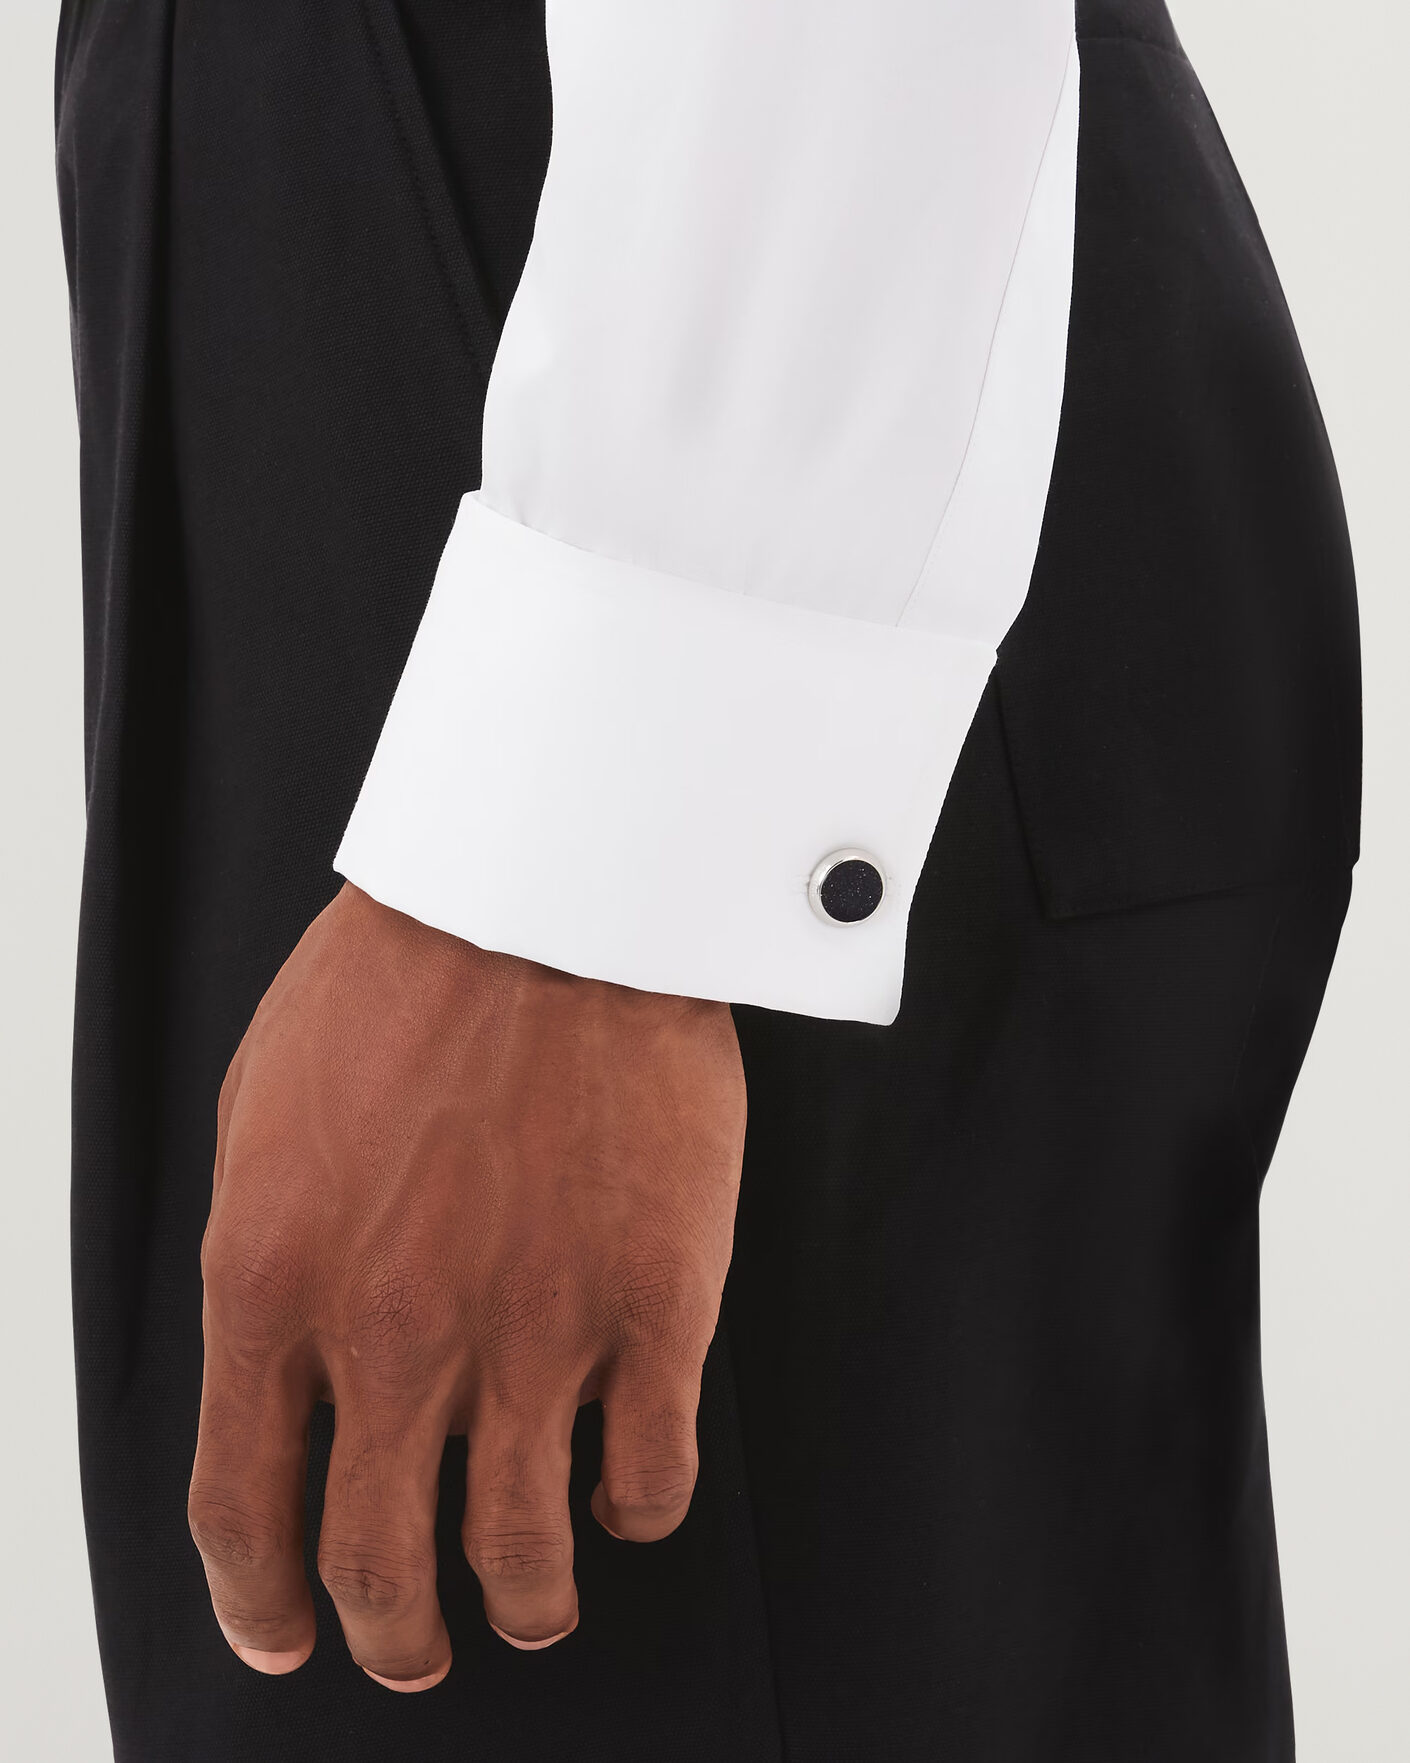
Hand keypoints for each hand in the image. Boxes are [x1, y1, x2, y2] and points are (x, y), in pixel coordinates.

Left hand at [187, 883, 745, 1688]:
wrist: (551, 899)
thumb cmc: (402, 979)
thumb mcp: (262, 1109)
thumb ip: (263, 1255)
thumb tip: (282, 1359)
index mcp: (275, 1287)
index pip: (245, 1510)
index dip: (261, 1604)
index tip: (285, 1637)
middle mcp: (394, 1338)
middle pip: (380, 1564)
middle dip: (394, 1635)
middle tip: (414, 1648)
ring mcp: (532, 1332)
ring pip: (522, 1550)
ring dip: (526, 1603)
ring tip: (537, 1606)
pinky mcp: (653, 1309)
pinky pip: (648, 1477)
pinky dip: (635, 1513)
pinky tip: (628, 1498)